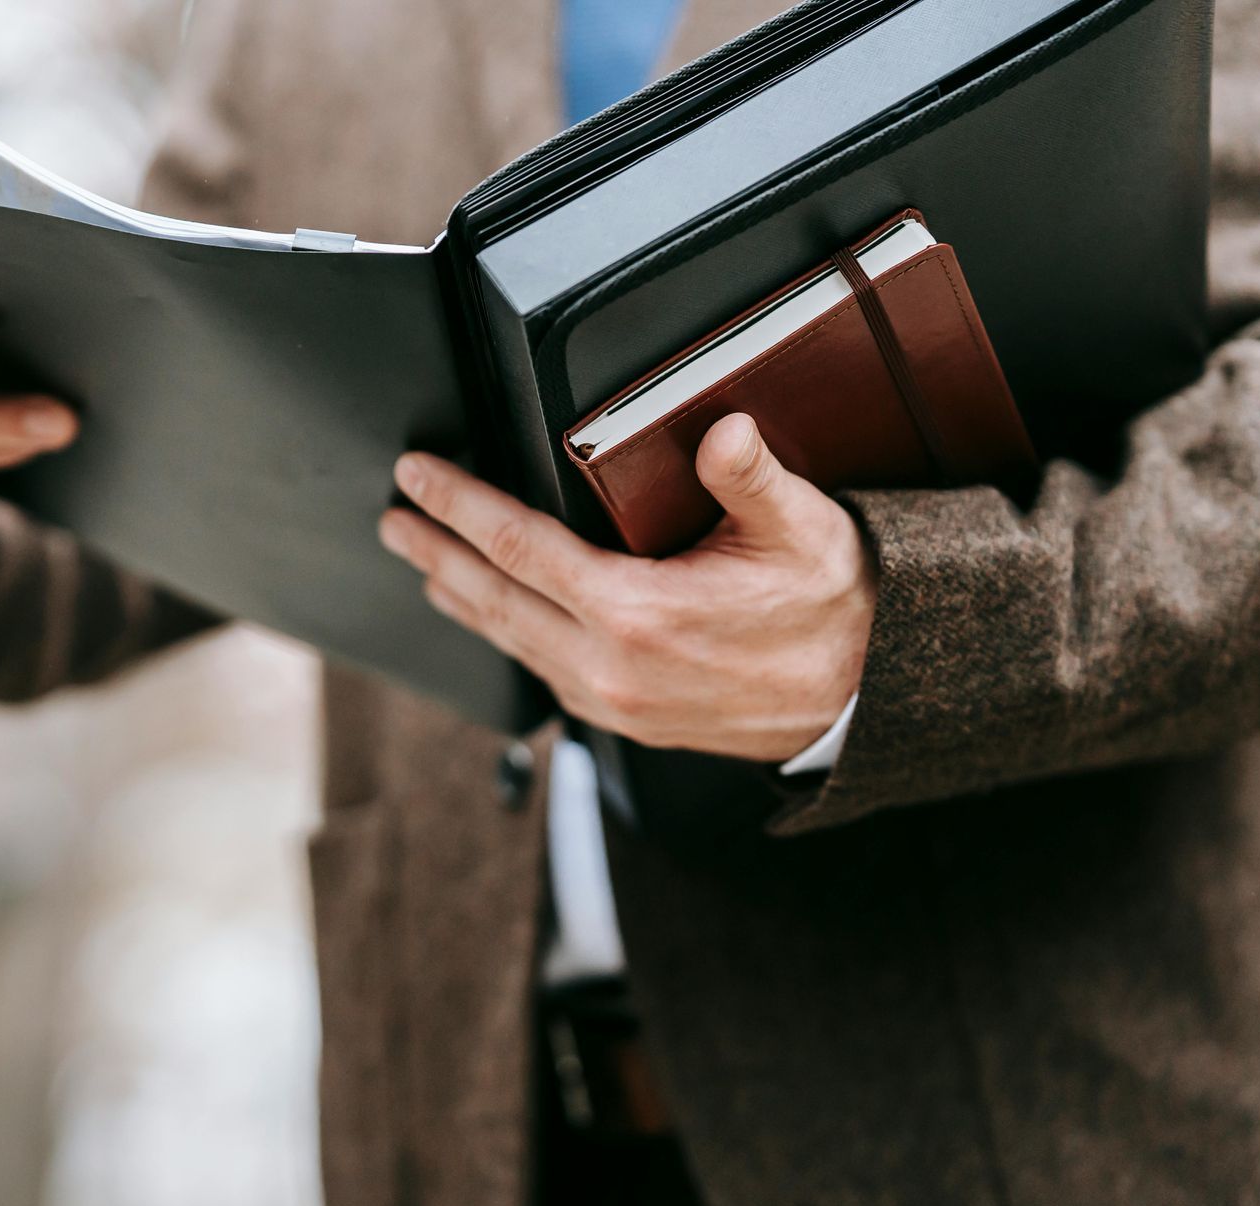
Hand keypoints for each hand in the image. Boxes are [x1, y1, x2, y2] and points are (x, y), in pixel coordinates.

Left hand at [378, 413, 874, 761]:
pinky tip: (494, 618)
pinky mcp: (625, 720)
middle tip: (393, 519)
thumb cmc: (834, 609)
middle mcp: (611, 667)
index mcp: (638, 615)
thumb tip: (723, 431)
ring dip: (461, 599)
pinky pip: (543, 672)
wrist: (866, 697)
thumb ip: (751, 477)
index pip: (518, 548)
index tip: (417, 477)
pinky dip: (507, 636)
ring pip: (511, 642)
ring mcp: (613, 702)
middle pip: (492, 600)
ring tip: (424, 565)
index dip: (459, 506)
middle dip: (435, 553)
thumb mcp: (803, 529)